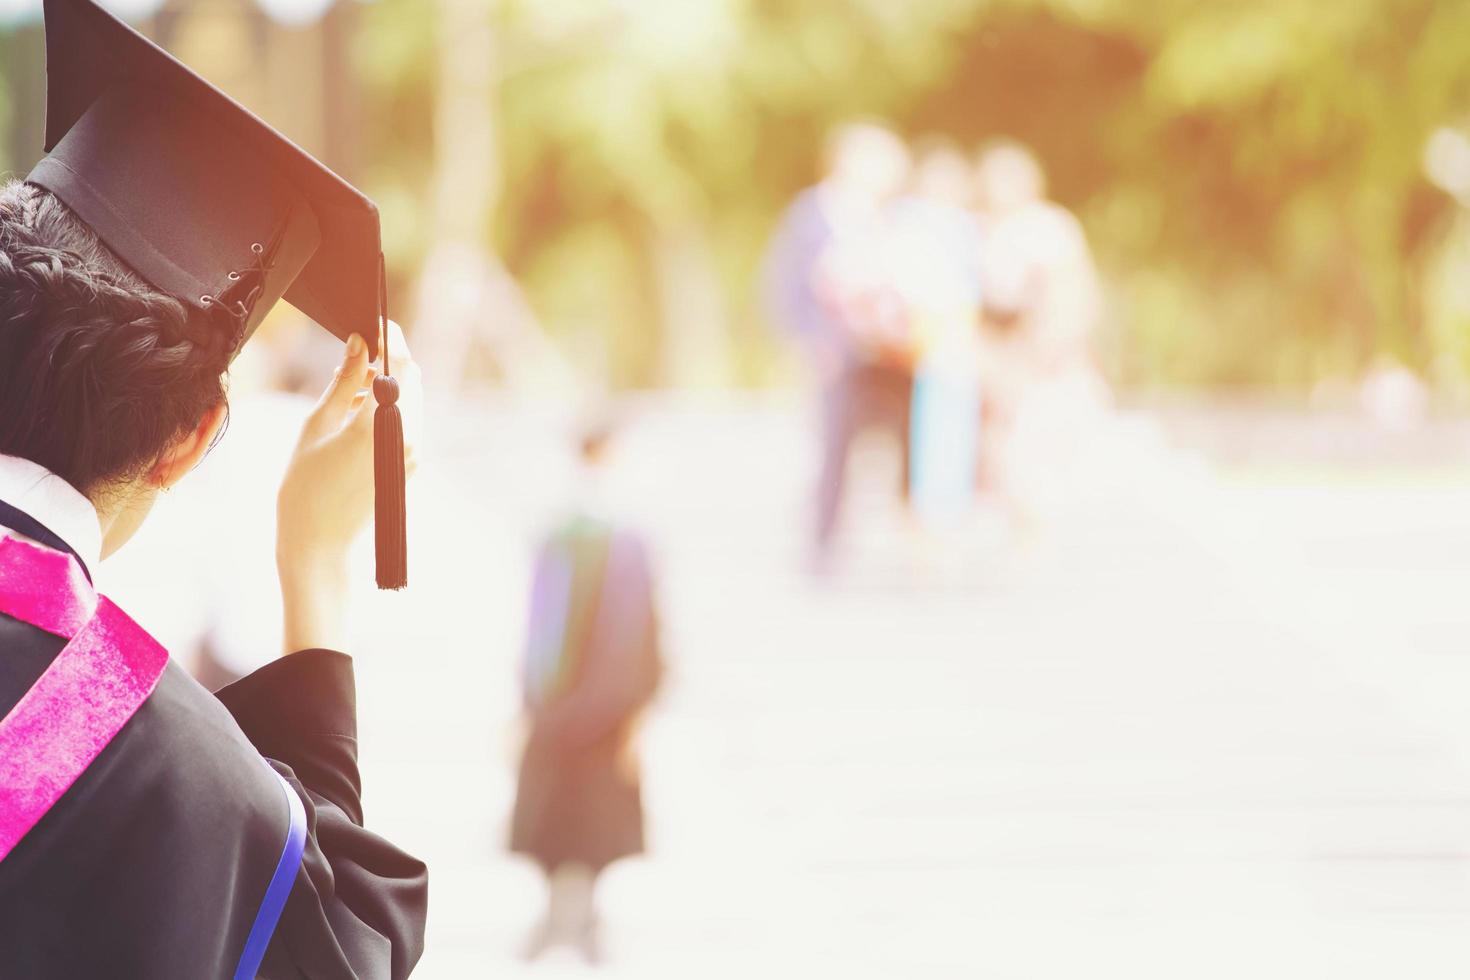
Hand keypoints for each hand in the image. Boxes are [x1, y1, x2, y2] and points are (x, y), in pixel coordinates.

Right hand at [276, 323, 420, 652]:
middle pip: (412, 382)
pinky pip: (405, 424)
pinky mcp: (409, 467)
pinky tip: (358, 411)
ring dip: (389, 385)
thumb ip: (342, 383)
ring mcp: (411, 455)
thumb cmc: (305, 490)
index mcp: (379, 426)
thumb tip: (359, 345)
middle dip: (390, 360)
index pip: (400, 367)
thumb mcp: (315, 428)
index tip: (377, 321)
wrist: (319, 549)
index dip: (392, 339)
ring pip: (411, 402)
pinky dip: (388, 409)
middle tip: (358, 348)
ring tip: (351, 382)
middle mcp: (405, 439)